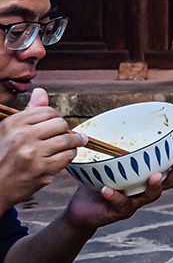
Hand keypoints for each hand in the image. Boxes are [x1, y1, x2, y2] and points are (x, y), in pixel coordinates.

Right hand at [0, 88, 85, 210]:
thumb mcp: (8, 132)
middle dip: (65, 129)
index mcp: (13, 124)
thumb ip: (28, 113)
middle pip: (60, 124)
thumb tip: (41, 92)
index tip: (57, 122)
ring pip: (67, 139)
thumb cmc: (2, 158)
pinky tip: (65, 156)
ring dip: (74, 142)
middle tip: (66, 134)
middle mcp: (22, 137)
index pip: (47, 111)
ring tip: (76, 142)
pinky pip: (67, 156)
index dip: (55, 116)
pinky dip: (70, 155)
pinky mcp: (42, 170)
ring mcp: (33, 154)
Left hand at [64, 150, 172, 230]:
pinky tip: (106, 189)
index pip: (167, 171)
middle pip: (167, 183)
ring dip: (154, 186)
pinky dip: (113, 196)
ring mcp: (132, 202)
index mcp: (144, 178)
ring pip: (149, 196)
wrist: (80, 209)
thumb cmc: (96, 182)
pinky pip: (119, 203)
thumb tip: (105, 125)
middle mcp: (143, 190)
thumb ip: (110, 149)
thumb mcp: (105, 163)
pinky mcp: (117, 212)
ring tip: (154, 176)